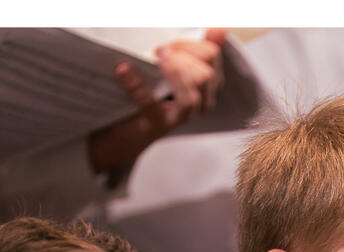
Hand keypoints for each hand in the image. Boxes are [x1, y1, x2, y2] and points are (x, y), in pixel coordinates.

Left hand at [87, 29, 228, 175]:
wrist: (128, 129)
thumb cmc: (153, 94)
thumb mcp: (176, 68)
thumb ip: (197, 50)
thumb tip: (219, 30)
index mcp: (207, 86)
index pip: (212, 57)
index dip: (191, 44)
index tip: (171, 45)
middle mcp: (200, 104)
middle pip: (206, 75)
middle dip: (182, 57)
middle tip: (160, 52)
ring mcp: (180, 117)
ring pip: (191, 95)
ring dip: (172, 71)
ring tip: (154, 60)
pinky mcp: (157, 124)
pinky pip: (150, 102)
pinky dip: (135, 83)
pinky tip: (123, 70)